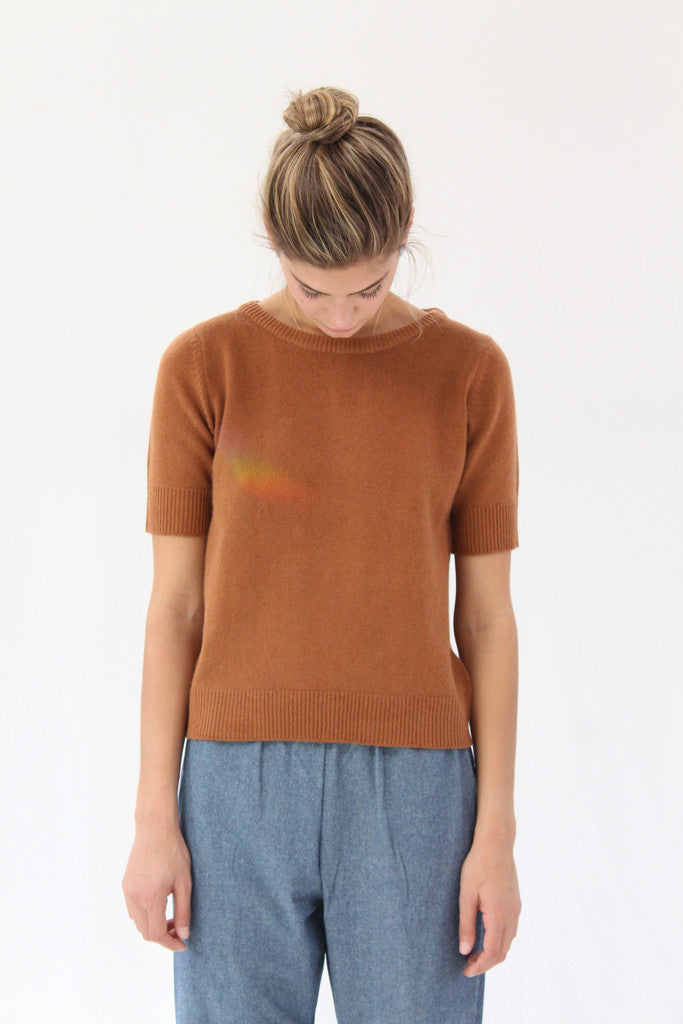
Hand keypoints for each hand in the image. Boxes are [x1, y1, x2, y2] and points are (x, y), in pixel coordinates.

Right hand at [122, 822, 191, 951]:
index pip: (157, 934)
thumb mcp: (185, 882)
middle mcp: (135, 897)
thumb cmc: (174, 852)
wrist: (155, 828)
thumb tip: (184, 934)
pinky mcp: (125, 885)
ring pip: (138, 923)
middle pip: (145, 932)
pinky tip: (159, 908)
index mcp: (150, 897)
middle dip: (163, 937)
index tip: (182, 944)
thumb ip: (184, 910)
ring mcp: (127, 891)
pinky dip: (145, 917)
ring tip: (171, 919)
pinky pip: (132, 911)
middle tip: (180, 931)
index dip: (170, 943)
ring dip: (153, 927)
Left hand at [458, 836, 521, 976]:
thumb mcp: (466, 894)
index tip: (466, 971)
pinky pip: (511, 930)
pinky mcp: (516, 903)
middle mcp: (512, 915)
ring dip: (493, 952)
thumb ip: (466, 924)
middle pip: (503, 951)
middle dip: (486, 963)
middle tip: (467, 965)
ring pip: (508, 941)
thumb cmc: (478, 865)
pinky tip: (486, 936)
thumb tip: (465, 950)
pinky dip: (499, 941)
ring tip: (474, 953)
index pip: (493, 952)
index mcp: (498, 914)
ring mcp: (516, 909)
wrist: (496, 844)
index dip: (480, 966)